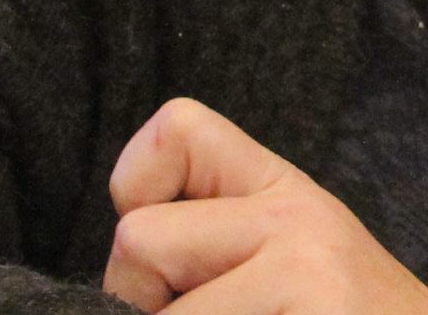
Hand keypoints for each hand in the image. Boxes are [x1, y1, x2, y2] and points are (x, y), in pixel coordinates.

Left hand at [106, 98, 427, 314]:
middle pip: (137, 239)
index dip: (138, 188)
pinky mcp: (312, 302)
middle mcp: (298, 215)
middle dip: (145, 307)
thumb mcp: (293, 270)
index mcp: (285, 195)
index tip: (165, 259)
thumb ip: (218, 244)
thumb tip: (115, 289)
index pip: (177, 130)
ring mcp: (306, 265)